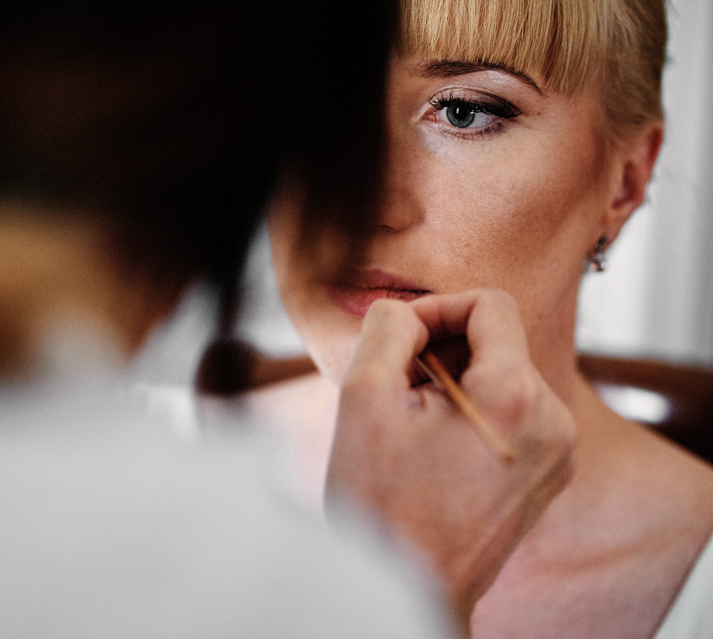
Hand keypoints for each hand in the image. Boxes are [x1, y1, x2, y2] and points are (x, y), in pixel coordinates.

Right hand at [326, 288, 575, 627]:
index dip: (437, 309)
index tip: (401, 342)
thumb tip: (409, 314)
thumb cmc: (382, 504)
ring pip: (503, 378)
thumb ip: (388, 327)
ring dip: (454, 386)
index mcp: (516, 397)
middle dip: (441, 355)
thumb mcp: (363, 396)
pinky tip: (436, 452)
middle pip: (497, 343)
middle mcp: (553, 422)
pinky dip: (472, 416)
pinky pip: (512, 416)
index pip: (490, 305)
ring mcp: (557, 454)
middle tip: (397, 395)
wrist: (407, 591)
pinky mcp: (548, 478)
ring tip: (414, 430)